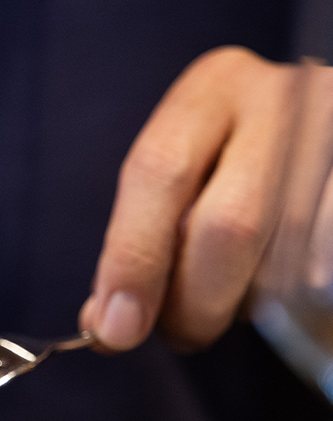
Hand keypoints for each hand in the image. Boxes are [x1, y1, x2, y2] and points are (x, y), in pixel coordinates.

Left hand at [80, 46, 296, 351]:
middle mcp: (285, 97)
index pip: (159, 172)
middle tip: (181, 332)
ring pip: (287, 260)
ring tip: (233, 303)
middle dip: (194, 303)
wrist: (311, 148)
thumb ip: (135, 249)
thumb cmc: (226, 179)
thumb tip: (108, 326)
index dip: (133, 260)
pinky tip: (282, 295)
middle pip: (230, 224)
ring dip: (249, 306)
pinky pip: (324, 272)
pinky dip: (296, 302)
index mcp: (213, 88)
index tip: (116, 328)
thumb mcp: (173, 190)